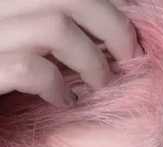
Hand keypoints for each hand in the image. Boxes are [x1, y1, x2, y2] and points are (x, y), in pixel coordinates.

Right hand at [0, 0, 142, 106]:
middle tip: (129, 56)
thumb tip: (107, 27)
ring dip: (91, 60)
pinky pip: (32, 69)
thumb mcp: (22, 29)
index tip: (128, 24)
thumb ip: (52, 20)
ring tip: (99, 83)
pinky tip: (64, 100)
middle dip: (114, 25)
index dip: (108, 0)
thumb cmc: (0, 61)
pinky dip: (57, 87)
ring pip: (56, 27)